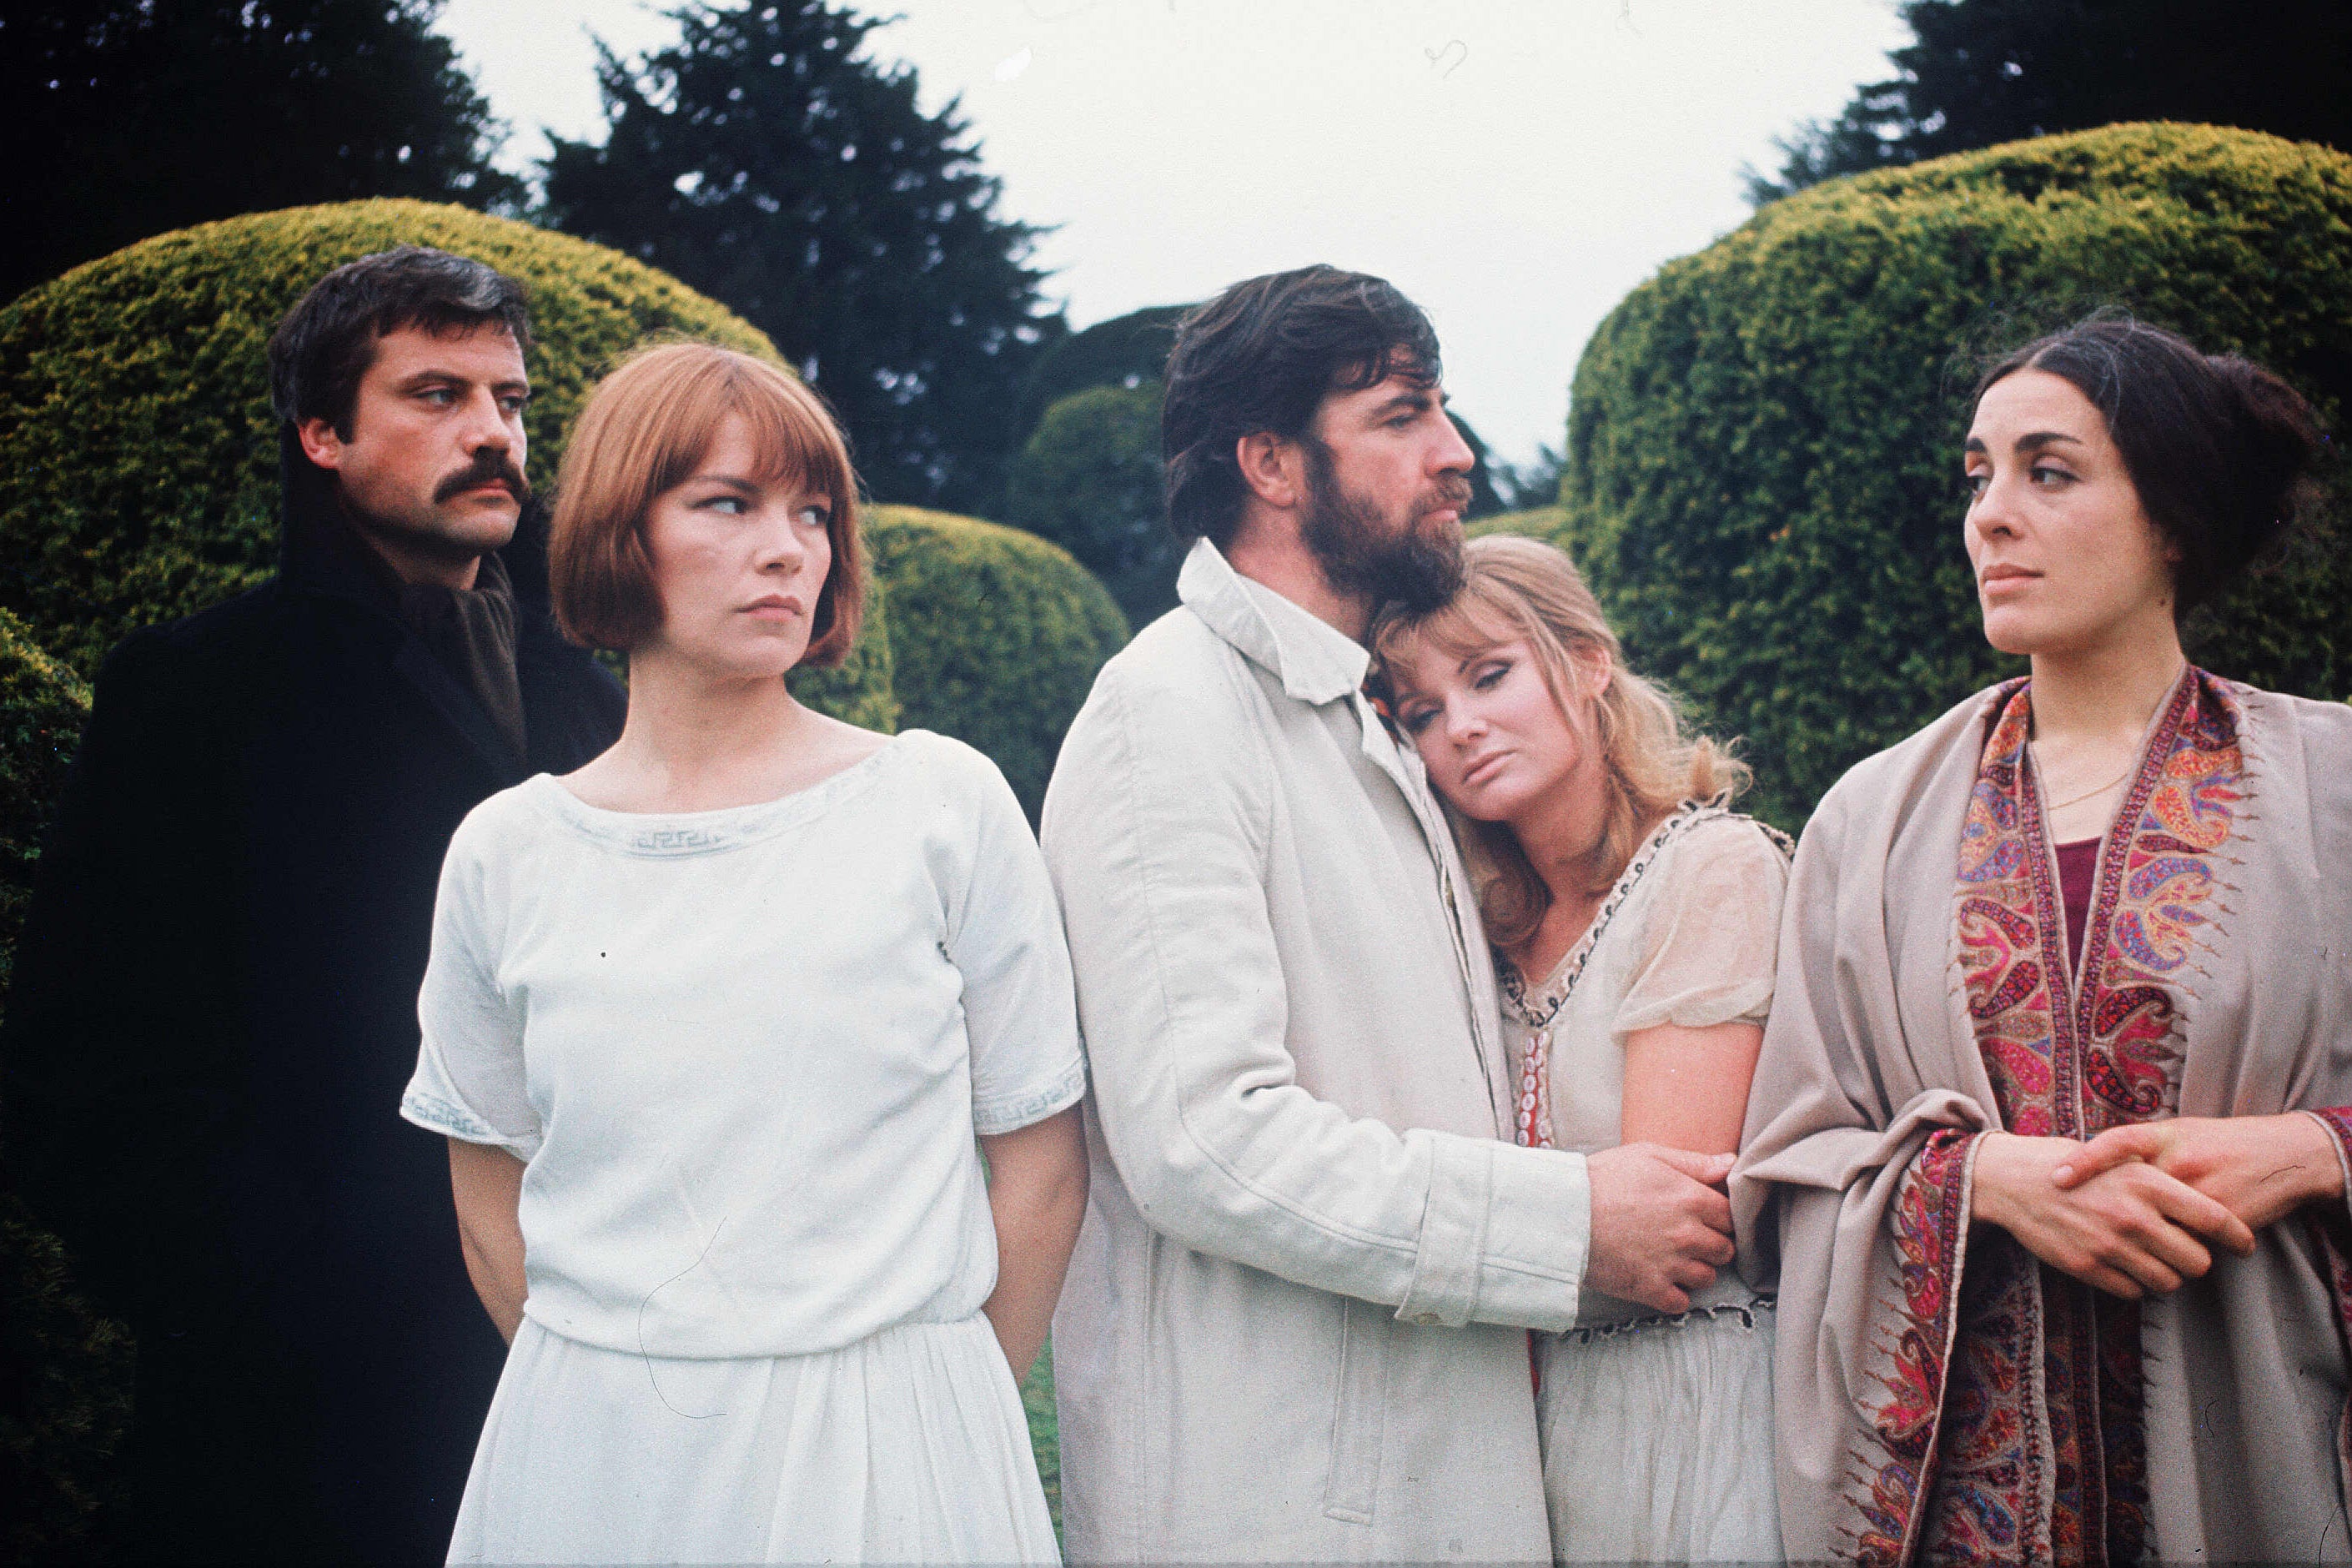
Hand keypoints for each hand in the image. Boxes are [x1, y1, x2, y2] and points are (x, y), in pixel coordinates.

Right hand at [1584, 1143, 1735, 1313]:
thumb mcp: (1648, 1155)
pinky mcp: (1650, 1288)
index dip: (1719, 1217)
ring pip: (1707, 1277)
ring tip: (1675, 1259)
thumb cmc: (1602, 1178)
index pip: (1731, 1217)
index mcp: (1691, 1199)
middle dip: (1712, 1244)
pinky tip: (1661, 1280)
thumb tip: (1731, 1164)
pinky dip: (1674, 1295)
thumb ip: (1694, 1162)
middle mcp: (1688, 1234)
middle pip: (1725, 1249)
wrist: (1563, 1213)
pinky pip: (1681, 1302)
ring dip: (1696, 1270)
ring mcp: (1671, 1264)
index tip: (1705, 1217)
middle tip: (1690, 1238)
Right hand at [1971, 1131, 2253, 1298]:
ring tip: (2152, 1258)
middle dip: (2195, 1260)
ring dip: (2167, 1275)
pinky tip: (2122, 1263)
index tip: (2244, 1245)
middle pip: (2197, 1261)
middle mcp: (2133, 1216)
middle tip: (2184, 1251)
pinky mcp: (2086, 1266)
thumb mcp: (2120, 1158)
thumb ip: (2160, 1184)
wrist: (2010, 1179)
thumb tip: (2204, 1213)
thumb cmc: (2070, 1164)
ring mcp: (2109, 1245)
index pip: (2215, 1219)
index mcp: (2147, 1182)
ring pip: (2169, 1282)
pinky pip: (2133, 1292)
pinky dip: (2135, 1283)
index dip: (2238, 1237)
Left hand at [2052, 1113, 2344, 1232]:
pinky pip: (2190, 1242)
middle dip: (2110, 1217)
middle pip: (2131, 1196)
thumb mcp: (2178, 1132)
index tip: (2056, 1179)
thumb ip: (2140, 1150)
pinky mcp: (2225, 1217)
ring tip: (2132, 1250)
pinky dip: (2178, 1250)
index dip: (2084, 1159)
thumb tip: (2090, 1165)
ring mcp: (2202, 1190)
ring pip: (2159, 1226)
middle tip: (2091, 1231)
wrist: (2286, 1154)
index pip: (2116, 1142)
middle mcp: (2179, 1161)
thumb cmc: (2222, 1142)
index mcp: (2164, 1136)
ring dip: (2145, 1241)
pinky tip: (2172, 1257)